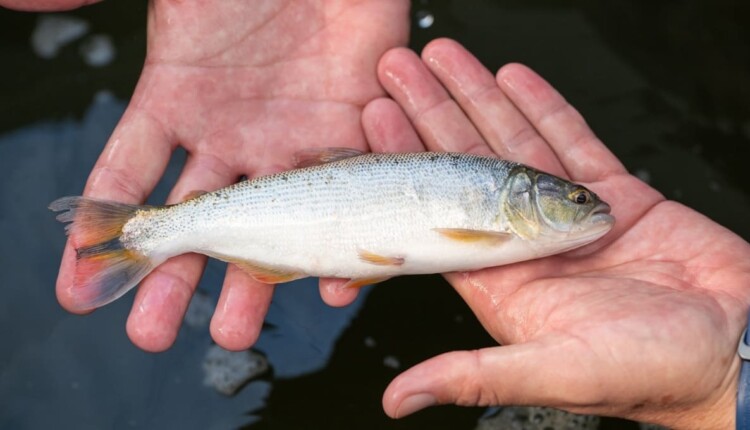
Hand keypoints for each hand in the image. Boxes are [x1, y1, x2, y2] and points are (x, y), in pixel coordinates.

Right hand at [50, 0, 408, 351]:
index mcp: (177, 100)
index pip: (127, 175)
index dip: (100, 232)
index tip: (78, 289)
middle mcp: (231, 134)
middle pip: (198, 222)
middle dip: (174, 282)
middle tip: (153, 336)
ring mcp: (290, 140)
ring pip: (270, 227)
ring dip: (252, 283)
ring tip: (235, 334)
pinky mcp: (350, 136)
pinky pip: (342, 202)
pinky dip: (338, 245)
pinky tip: (329, 285)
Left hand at [363, 39, 749, 428]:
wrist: (733, 349)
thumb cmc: (648, 373)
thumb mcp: (551, 374)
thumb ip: (473, 377)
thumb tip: (398, 401)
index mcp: (501, 282)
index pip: (436, 213)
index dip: (406, 166)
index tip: (377, 121)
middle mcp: (525, 245)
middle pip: (466, 167)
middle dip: (432, 115)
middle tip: (397, 70)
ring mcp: (566, 217)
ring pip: (513, 144)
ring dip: (478, 99)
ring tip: (444, 58)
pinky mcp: (613, 197)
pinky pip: (572, 142)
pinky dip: (542, 108)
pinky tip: (512, 78)